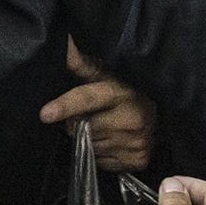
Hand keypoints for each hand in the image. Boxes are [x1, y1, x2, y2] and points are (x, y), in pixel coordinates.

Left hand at [39, 39, 154, 172]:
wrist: (160, 116)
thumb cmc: (124, 92)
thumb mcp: (105, 75)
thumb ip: (81, 63)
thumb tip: (64, 42)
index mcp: (119, 93)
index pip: (87, 99)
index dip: (65, 106)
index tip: (45, 114)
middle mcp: (130, 119)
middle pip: (81, 128)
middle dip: (77, 123)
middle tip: (91, 116)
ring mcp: (135, 142)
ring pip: (90, 147)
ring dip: (89, 139)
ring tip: (105, 127)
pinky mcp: (138, 161)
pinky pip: (102, 162)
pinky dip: (101, 154)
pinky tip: (113, 142)